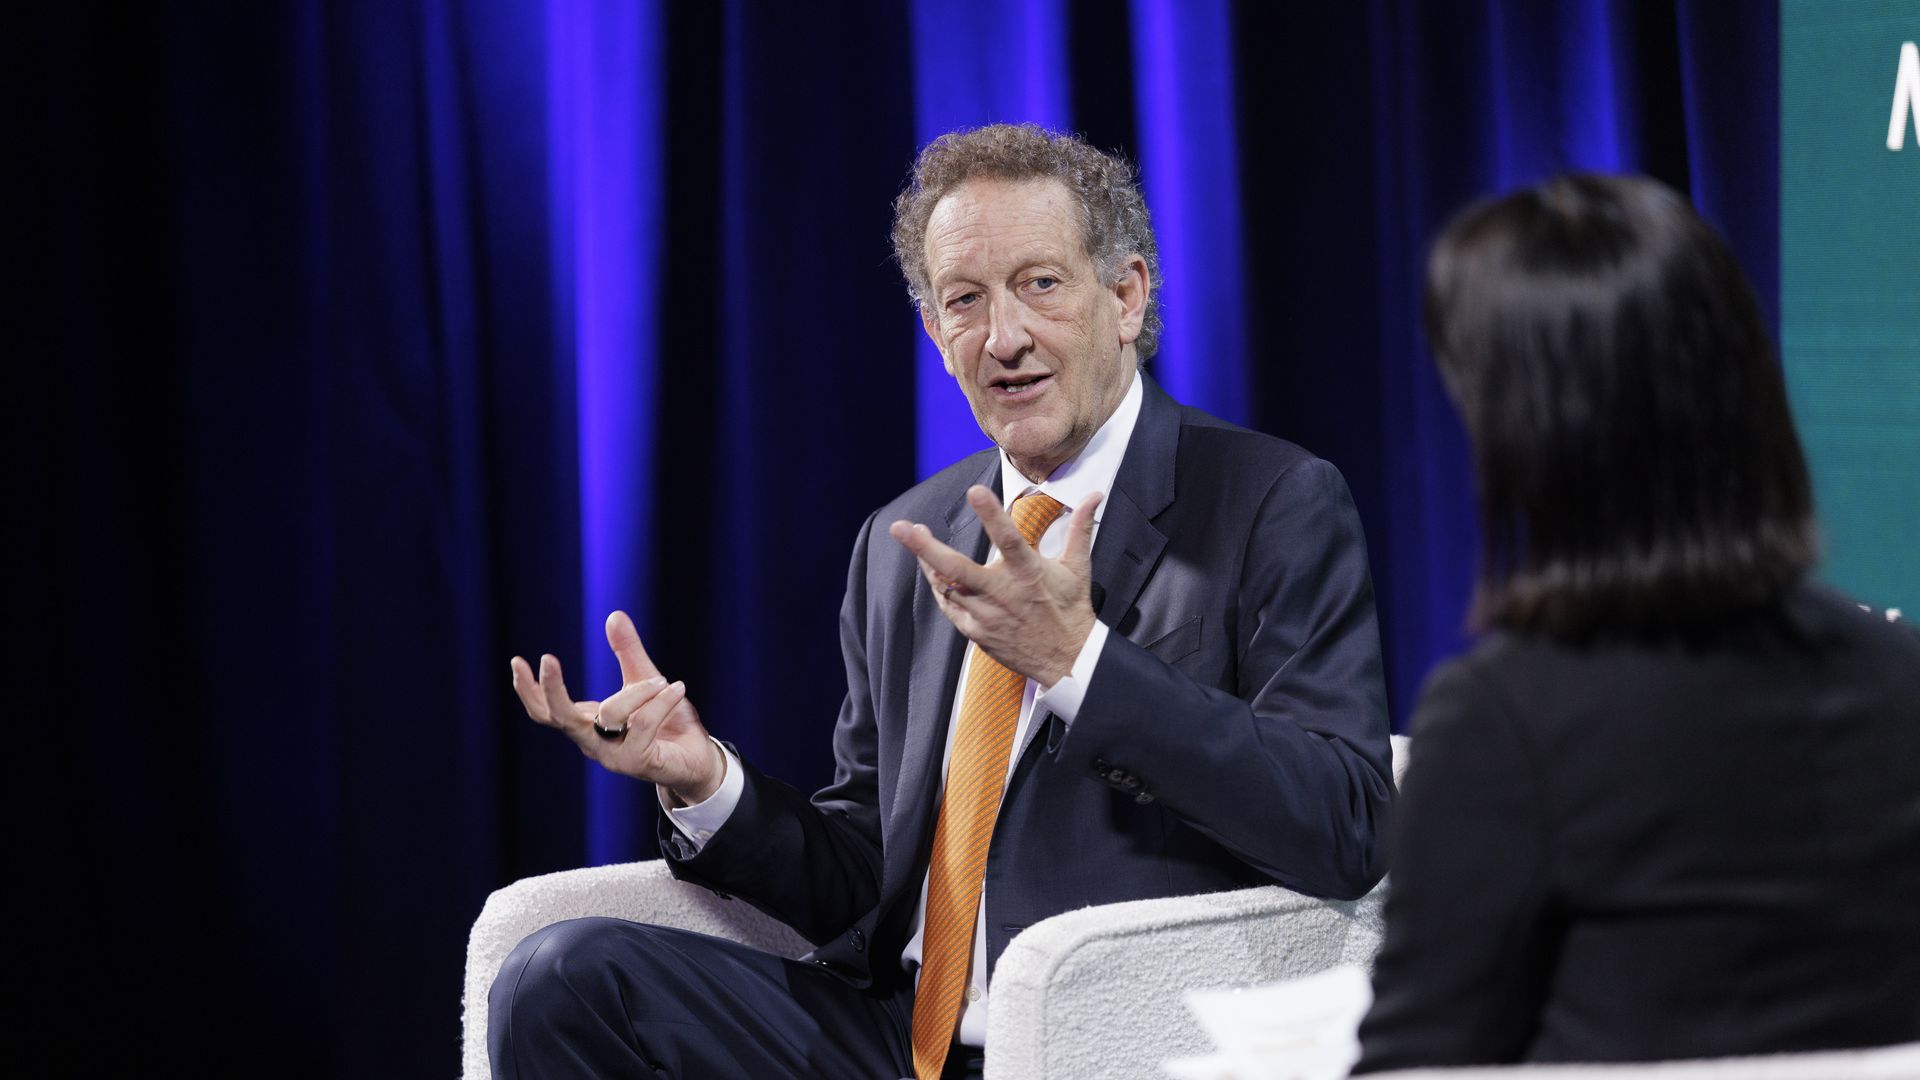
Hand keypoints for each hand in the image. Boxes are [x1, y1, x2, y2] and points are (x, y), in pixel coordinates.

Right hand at [508, 611, 725, 804]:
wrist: (698, 759)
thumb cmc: (668, 722)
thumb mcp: (646, 680)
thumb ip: (629, 653)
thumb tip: (613, 615)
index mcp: (587, 724)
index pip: (546, 712)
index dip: (529, 690)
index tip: (517, 661)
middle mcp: (593, 743)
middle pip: (560, 718)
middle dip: (551, 689)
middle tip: (547, 658)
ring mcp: (613, 757)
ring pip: (609, 716)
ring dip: (637, 692)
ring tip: (663, 681)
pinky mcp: (638, 763)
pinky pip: (642, 726)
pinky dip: (659, 703)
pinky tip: (676, 689)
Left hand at [887, 486, 1099, 685]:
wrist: (1067, 661)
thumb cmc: (1071, 611)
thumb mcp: (1078, 568)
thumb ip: (1079, 528)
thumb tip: (1093, 495)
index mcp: (1028, 574)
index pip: (1008, 539)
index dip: (991, 514)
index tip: (975, 490)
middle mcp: (1002, 594)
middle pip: (956, 569)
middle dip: (925, 547)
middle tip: (902, 528)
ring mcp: (986, 615)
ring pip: (946, 587)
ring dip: (926, 562)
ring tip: (912, 536)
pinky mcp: (977, 633)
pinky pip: (950, 606)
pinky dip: (940, 588)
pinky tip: (931, 570)